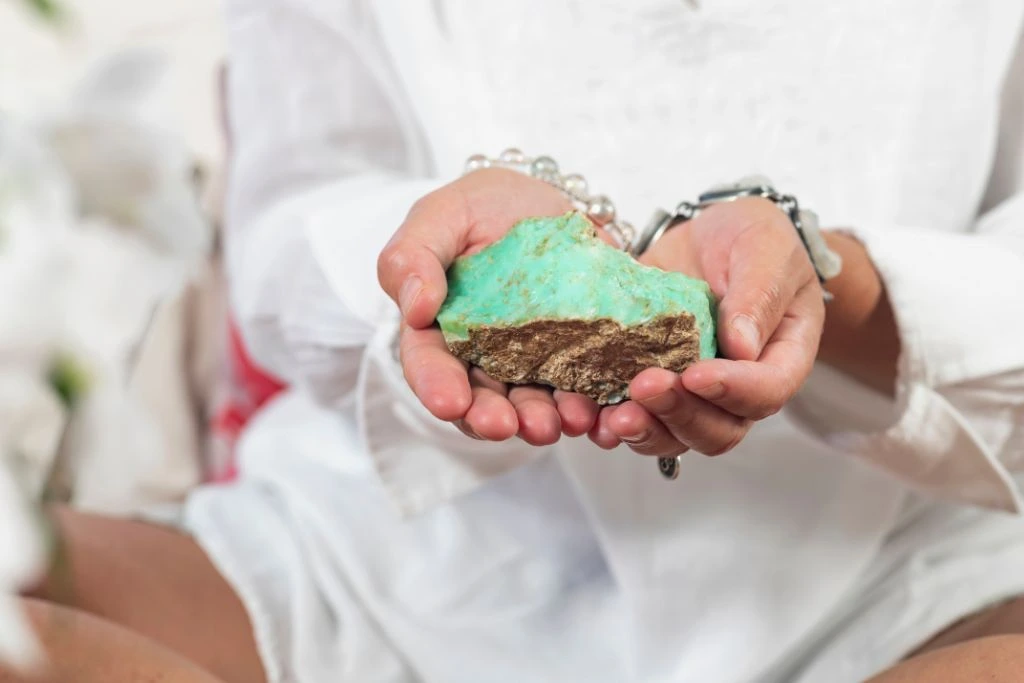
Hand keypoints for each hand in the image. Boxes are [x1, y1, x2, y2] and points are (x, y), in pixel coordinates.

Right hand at [377, 168, 601, 443]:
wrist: (552, 202)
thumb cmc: (484, 207)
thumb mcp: (441, 215)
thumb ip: (413, 255)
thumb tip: (414, 310)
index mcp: (438, 331)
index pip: (429, 365)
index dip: (437, 387)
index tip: (450, 402)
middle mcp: (482, 359)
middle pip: (481, 400)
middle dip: (492, 418)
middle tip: (505, 426)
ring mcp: (531, 365)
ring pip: (532, 405)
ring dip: (543, 419)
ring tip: (560, 423)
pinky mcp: (577, 361)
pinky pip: (584, 390)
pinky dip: (592, 406)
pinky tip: (599, 410)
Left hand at [590, 197, 825, 456]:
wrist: (708, 239)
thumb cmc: (752, 242)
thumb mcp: (765, 248)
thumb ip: (759, 293)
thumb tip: (742, 346)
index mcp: (778, 359)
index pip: (765, 393)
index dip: (733, 391)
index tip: (697, 374)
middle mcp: (734, 391)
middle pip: (716, 430)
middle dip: (678, 414)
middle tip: (645, 387)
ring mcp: (689, 394)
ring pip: (671, 435)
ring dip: (641, 431)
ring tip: (612, 417)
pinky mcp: (645, 384)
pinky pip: (630, 416)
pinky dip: (605, 420)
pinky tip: (583, 412)